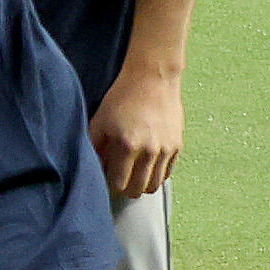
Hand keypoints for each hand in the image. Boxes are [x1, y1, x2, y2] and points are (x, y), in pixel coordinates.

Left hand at [91, 58, 183, 201]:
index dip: (110, 185)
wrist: (152, 80)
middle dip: (126, 189)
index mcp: (128, 146)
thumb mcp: (99, 122)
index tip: (105, 178)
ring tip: (132, 174)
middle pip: (139, 190)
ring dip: (142, 184)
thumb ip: (94, 148)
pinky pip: (168, 173)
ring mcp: (167, 149)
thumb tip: (92, 169)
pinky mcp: (178, 145)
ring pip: (155, 185)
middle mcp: (150, 151)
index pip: (119, 184)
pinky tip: (146, 167)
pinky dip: (156, 175)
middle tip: (118, 179)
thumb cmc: (121, 99)